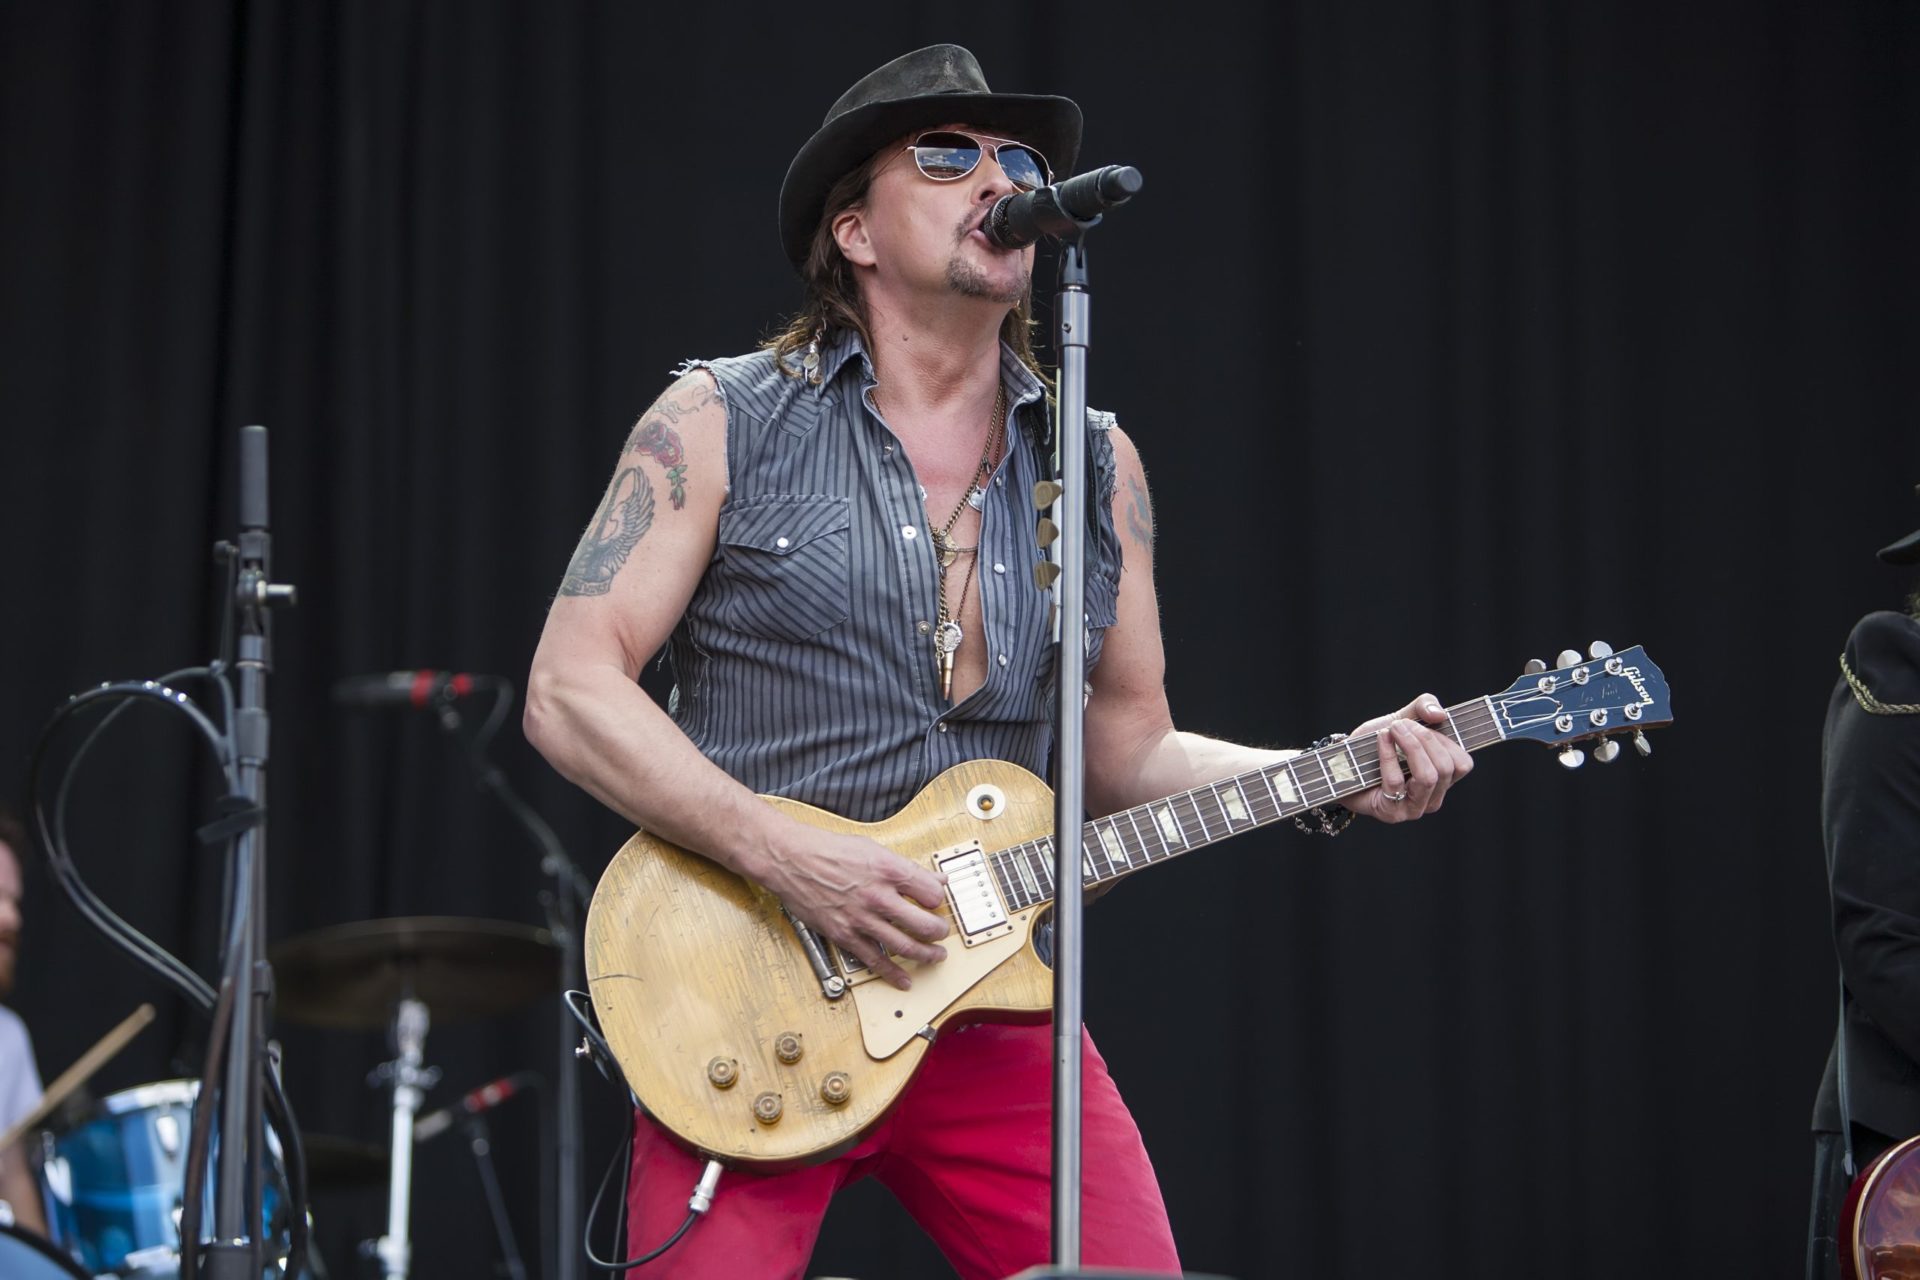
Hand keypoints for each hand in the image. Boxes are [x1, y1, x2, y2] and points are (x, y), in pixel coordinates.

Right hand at [759, 824, 949, 989]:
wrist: (790, 859)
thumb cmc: (827, 850)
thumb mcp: (873, 848)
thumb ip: (906, 867)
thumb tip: (934, 878)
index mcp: (889, 870)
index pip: (932, 894)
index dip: (939, 900)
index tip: (937, 903)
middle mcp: (878, 896)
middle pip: (925, 925)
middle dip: (939, 933)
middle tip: (941, 934)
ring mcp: (862, 919)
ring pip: (905, 946)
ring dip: (925, 955)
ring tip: (935, 956)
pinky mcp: (845, 935)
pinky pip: (874, 960)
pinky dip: (892, 973)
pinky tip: (903, 979)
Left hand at [1342, 694, 1472, 823]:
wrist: (1343, 763)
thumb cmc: (1376, 744)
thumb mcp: (1402, 718)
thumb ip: (1424, 707)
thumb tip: (1439, 714)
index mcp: (1442, 779)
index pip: (1462, 764)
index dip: (1446, 740)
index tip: (1425, 723)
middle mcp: (1432, 798)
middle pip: (1445, 768)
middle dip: (1425, 739)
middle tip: (1401, 724)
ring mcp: (1413, 808)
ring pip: (1427, 777)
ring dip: (1411, 746)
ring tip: (1393, 729)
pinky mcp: (1390, 812)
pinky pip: (1396, 781)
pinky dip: (1388, 754)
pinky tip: (1381, 739)